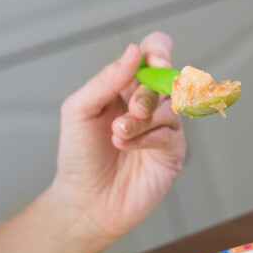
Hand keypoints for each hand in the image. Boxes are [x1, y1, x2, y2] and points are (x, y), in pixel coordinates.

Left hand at [52, 31, 185, 242]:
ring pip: (171, 106)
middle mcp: (150, 103)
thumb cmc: (78, 155)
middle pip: (168, 78)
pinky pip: (172, 133)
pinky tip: (127, 146)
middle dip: (148, 92)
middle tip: (131, 110)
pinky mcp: (173, 152)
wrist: (83, 201)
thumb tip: (134, 51)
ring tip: (118, 134)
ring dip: (143, 118)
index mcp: (127, 85)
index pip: (154, 52)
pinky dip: (148, 137)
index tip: (154, 61)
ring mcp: (164, 127)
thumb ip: (106, 79)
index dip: (159, 50)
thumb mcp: (79, 109)